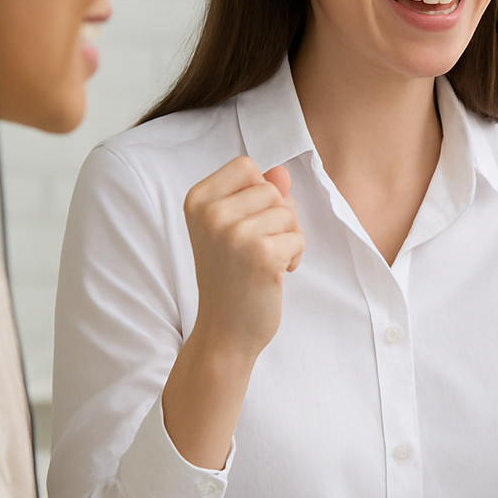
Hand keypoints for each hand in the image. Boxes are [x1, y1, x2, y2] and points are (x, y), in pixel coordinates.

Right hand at [183, 156, 303, 361]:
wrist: (223, 331)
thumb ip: (256, 194)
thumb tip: (282, 171)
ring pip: (289, 212)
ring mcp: (235, 233)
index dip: (258, 191)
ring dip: (287, 238)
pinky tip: (273, 275)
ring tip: (263, 261)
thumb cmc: (230, 276)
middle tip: (256, 248)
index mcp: (197, 200)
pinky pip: (299, 237)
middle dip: (277, 217)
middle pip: (271, 189)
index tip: (246, 222)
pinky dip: (295, 256)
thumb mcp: (233, 228)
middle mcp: (211, 213)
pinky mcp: (261, 254)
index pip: (246, 165)